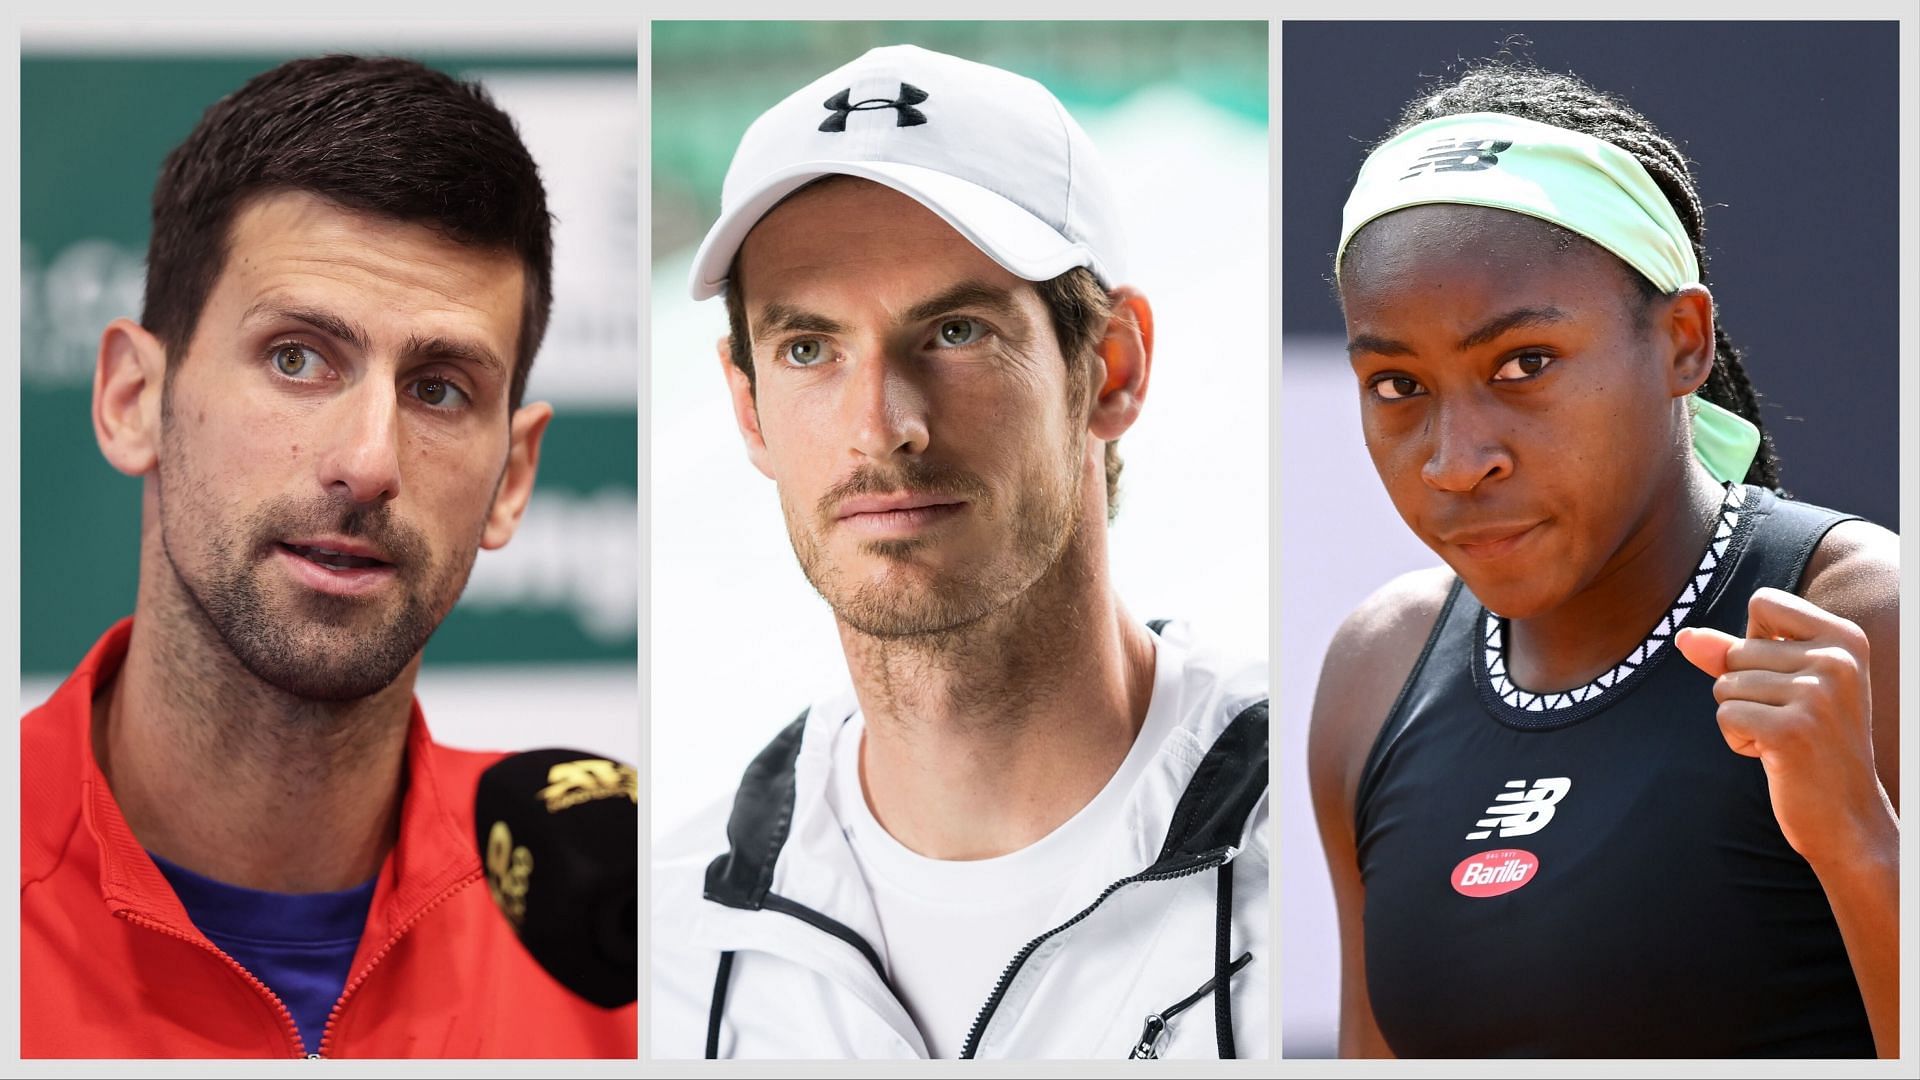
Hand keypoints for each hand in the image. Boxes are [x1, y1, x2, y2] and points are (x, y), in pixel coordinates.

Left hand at [1674, 587, 1892, 868]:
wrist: (1848, 816)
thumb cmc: (1813, 743)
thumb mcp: (1783, 686)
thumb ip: (1733, 654)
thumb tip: (1684, 636)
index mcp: (1845, 637)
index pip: (1763, 602)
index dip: (1752, 639)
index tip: (1784, 675)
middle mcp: (1837, 660)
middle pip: (1736, 650)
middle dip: (1746, 689)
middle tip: (1790, 721)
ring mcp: (1817, 695)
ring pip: (1726, 685)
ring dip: (1742, 717)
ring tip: (1784, 738)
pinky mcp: (1791, 730)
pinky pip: (1725, 716)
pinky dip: (1738, 739)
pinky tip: (1774, 756)